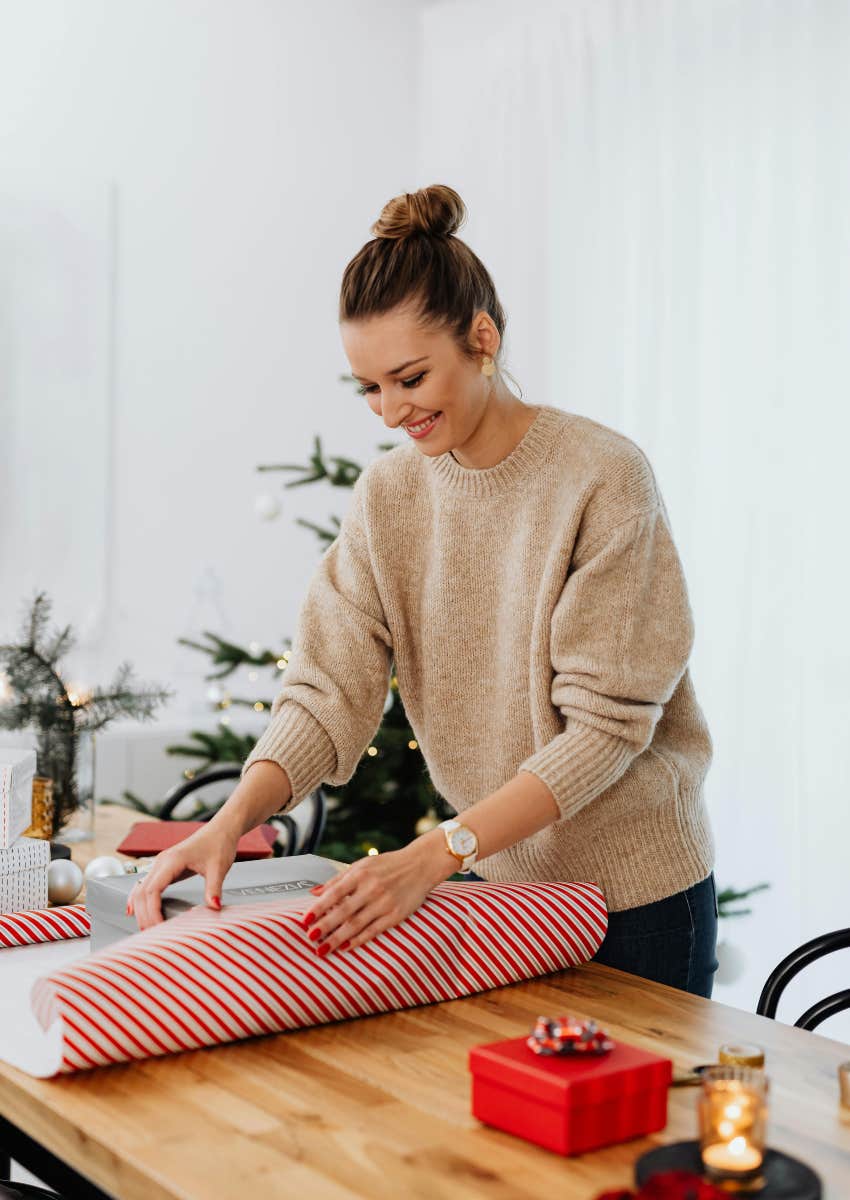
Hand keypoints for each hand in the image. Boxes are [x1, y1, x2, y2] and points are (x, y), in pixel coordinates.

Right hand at [126, 822, 240, 929]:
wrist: (221, 829)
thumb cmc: (219, 843)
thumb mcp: (219, 867)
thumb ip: (214, 888)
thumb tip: (213, 907)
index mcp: (172, 860)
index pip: (152, 890)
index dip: (152, 911)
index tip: (158, 927)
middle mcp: (162, 861)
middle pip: (142, 892)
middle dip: (144, 915)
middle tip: (151, 935)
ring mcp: (161, 864)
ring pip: (141, 889)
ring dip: (140, 909)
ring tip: (146, 928)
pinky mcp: (164, 867)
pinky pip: (145, 885)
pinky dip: (140, 900)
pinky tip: (136, 910)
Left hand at [300, 841, 449, 955]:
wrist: (420, 865)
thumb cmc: (388, 865)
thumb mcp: (362, 866)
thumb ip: (338, 880)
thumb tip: (314, 892)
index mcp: (360, 874)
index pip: (334, 893)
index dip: (318, 908)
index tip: (304, 921)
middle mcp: (372, 888)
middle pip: (343, 911)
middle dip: (325, 927)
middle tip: (310, 939)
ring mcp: (384, 903)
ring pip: (356, 925)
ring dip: (337, 938)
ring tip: (323, 949)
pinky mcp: (395, 915)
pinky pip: (373, 931)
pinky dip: (358, 940)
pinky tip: (345, 947)